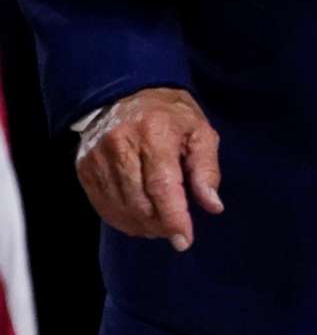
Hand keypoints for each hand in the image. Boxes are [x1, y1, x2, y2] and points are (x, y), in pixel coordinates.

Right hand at [75, 87, 222, 249]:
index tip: (184, 240)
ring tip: (160, 226)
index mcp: (155, 133)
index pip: (162, 185)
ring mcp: (97, 158)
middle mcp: (121, 144)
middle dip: (160, 223)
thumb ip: (207, 170)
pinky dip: (122, 219)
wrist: (127, 94)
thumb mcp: (200, 132)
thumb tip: (213, 206)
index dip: (174, 216)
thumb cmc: (172, 116)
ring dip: (142, 225)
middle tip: (176, 230)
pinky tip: (139, 220)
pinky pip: (102, 205)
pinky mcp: (84, 168)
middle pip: (139, 201)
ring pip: (120, 207)